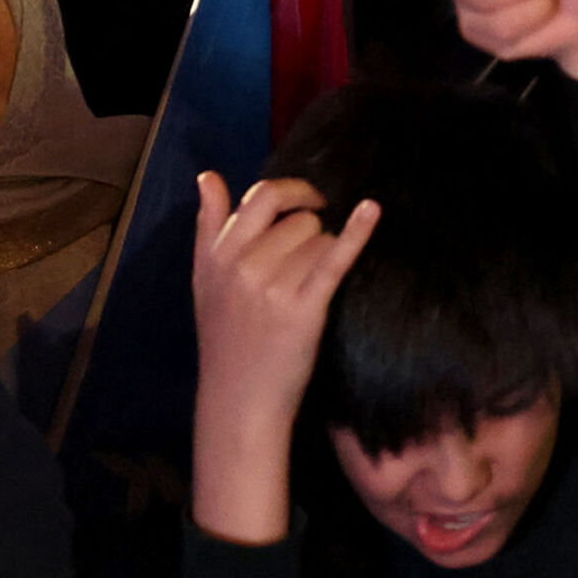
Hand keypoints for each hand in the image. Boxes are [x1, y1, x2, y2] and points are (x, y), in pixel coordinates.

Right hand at [190, 172, 378, 546]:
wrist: (238, 400)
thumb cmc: (227, 337)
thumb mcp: (205, 280)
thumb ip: (207, 224)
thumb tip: (208, 177)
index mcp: (217, 256)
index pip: (261, 198)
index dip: (292, 194)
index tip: (310, 201)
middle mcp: (241, 266)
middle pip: (299, 218)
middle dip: (311, 233)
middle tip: (305, 266)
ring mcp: (271, 286)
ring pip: (320, 239)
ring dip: (324, 256)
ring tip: (306, 291)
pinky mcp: (303, 307)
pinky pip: (334, 257)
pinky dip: (356, 232)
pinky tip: (371, 211)